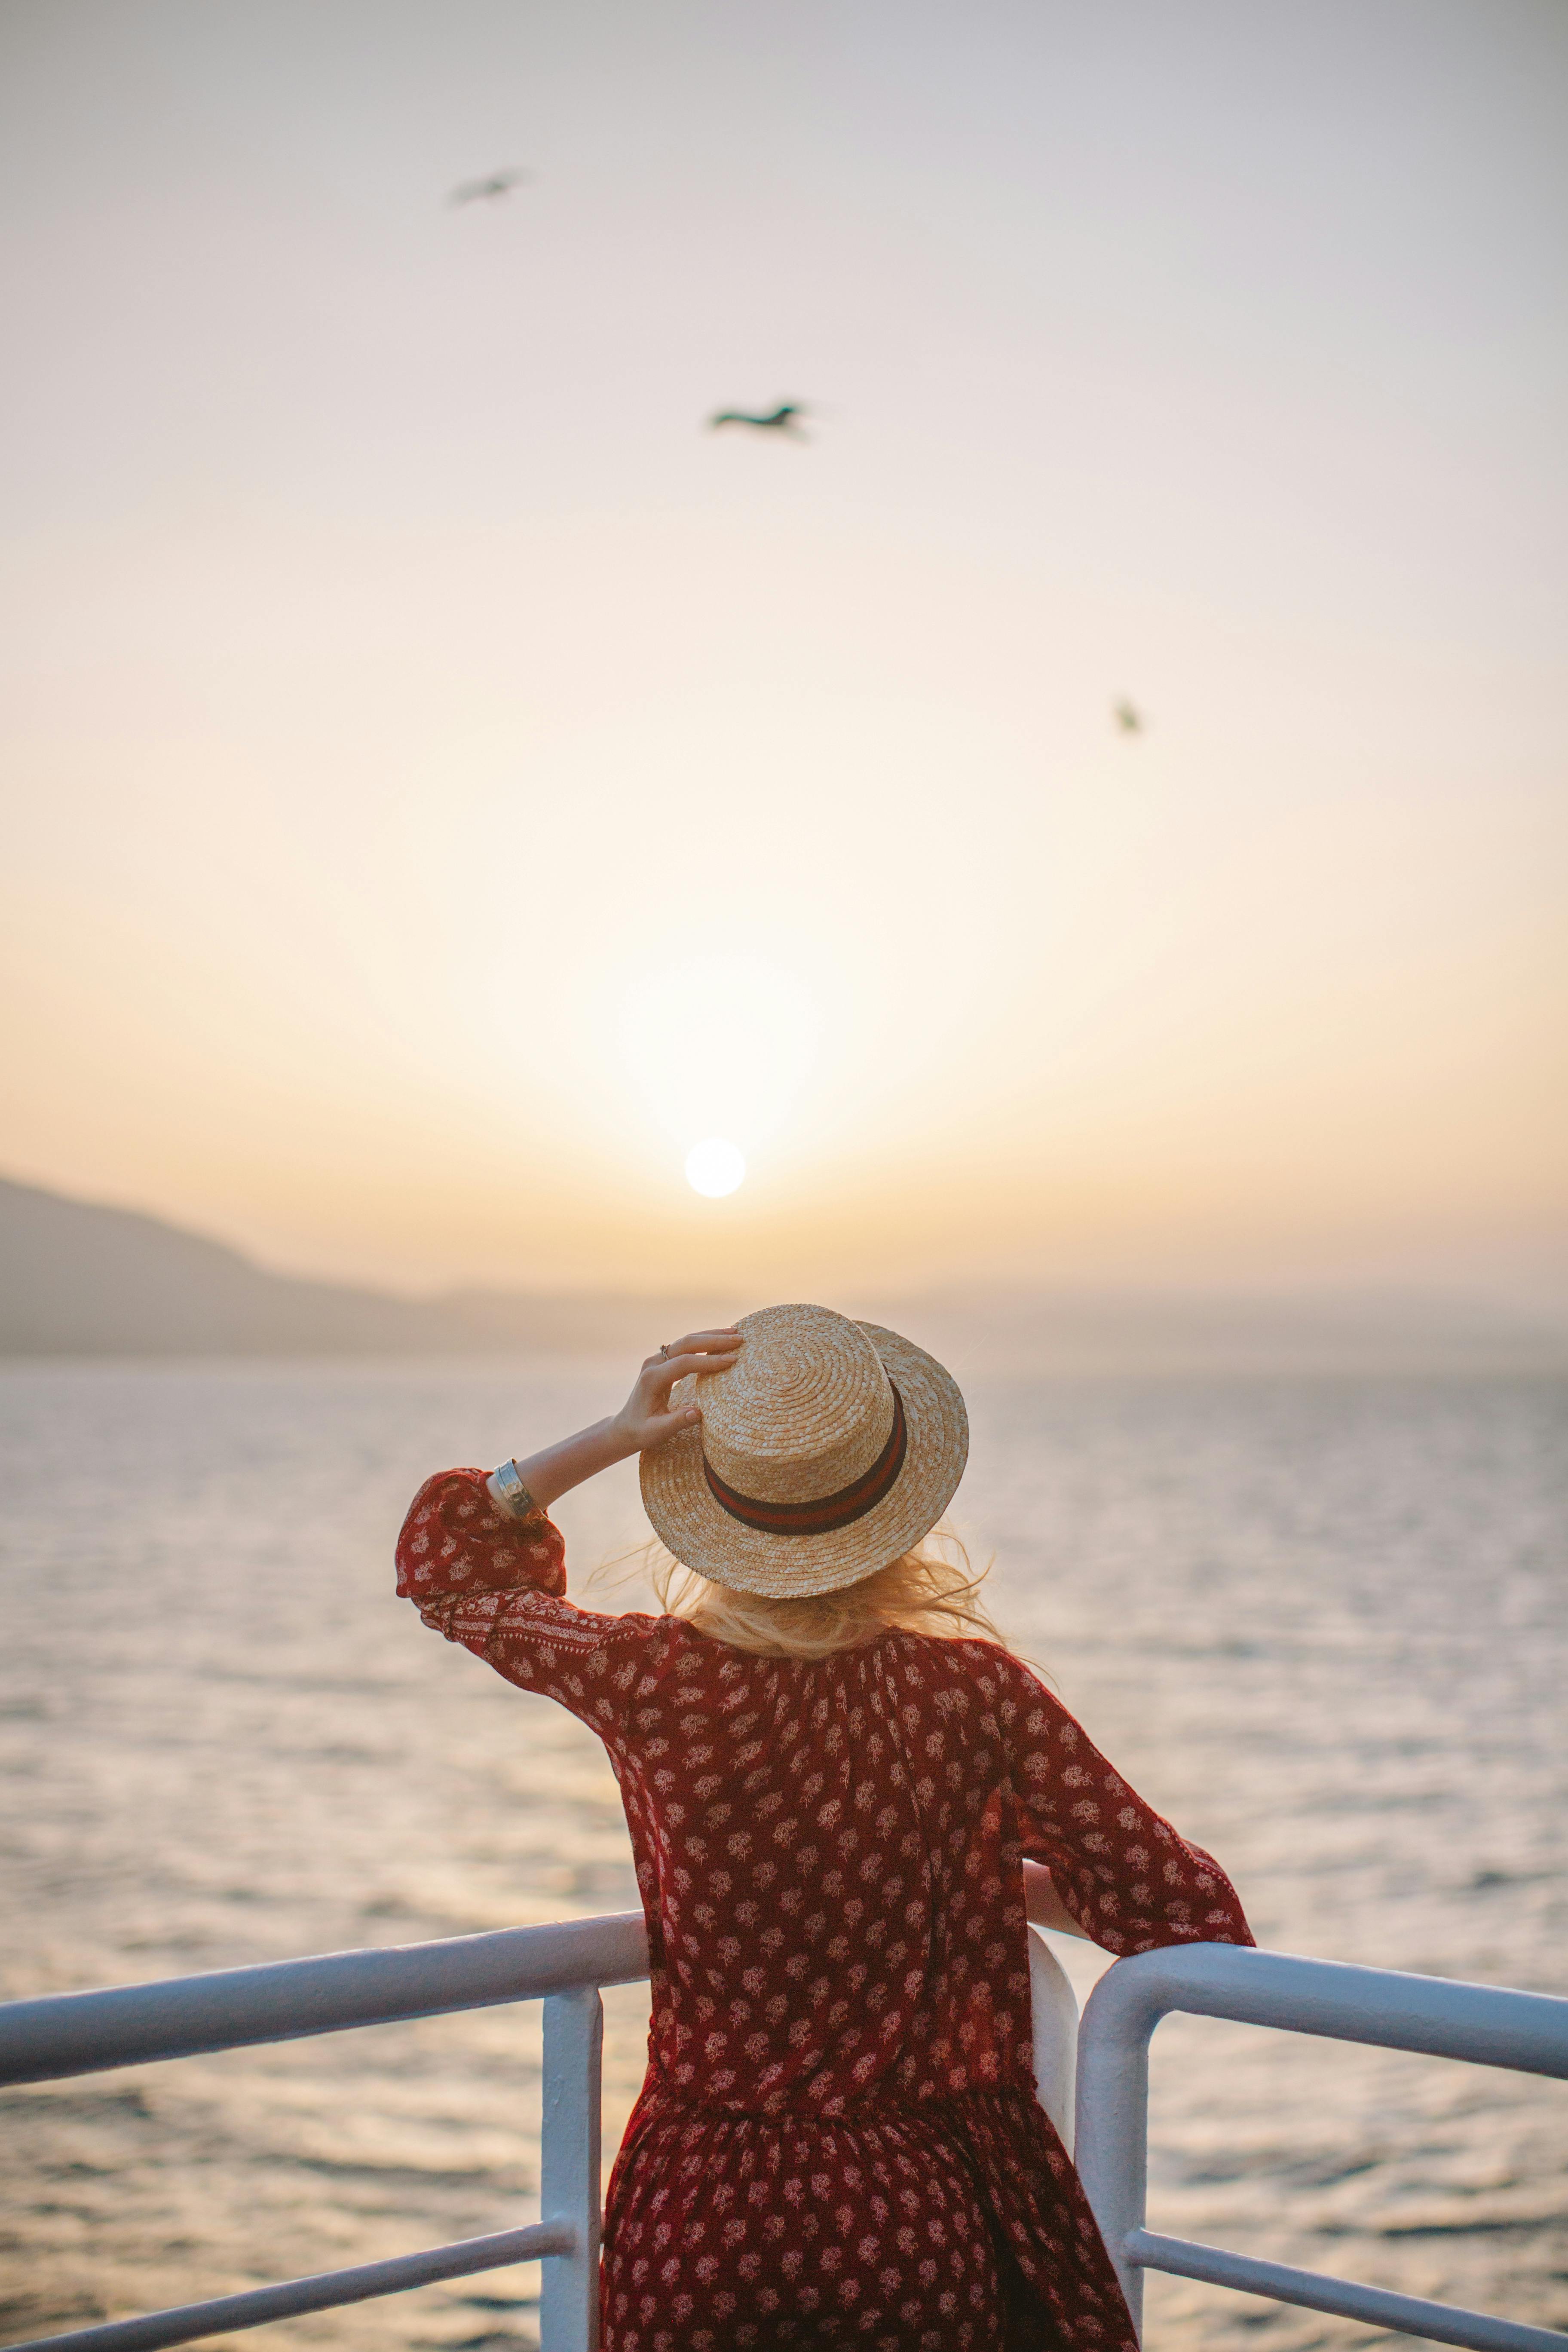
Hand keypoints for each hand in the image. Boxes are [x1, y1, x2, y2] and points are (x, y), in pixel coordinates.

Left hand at [612, 1329, 742, 1454]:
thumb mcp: (657, 1432)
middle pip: (686, 1344)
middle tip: (739, 1340)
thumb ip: (677, 1422)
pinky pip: (686, 1346)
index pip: (684, 1363)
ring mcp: (657, 1359)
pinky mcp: (663, 1361)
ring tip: (735, 1333)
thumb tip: (698, 1413)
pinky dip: (704, 1340)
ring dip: (711, 1335)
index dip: (708, 1361)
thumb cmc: (642, 1431)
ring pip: (687, 1340)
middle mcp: (653, 1363)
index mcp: (652, 1379)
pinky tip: (720, 1339)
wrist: (625, 1427)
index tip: (732, 1361)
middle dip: (714, 1340)